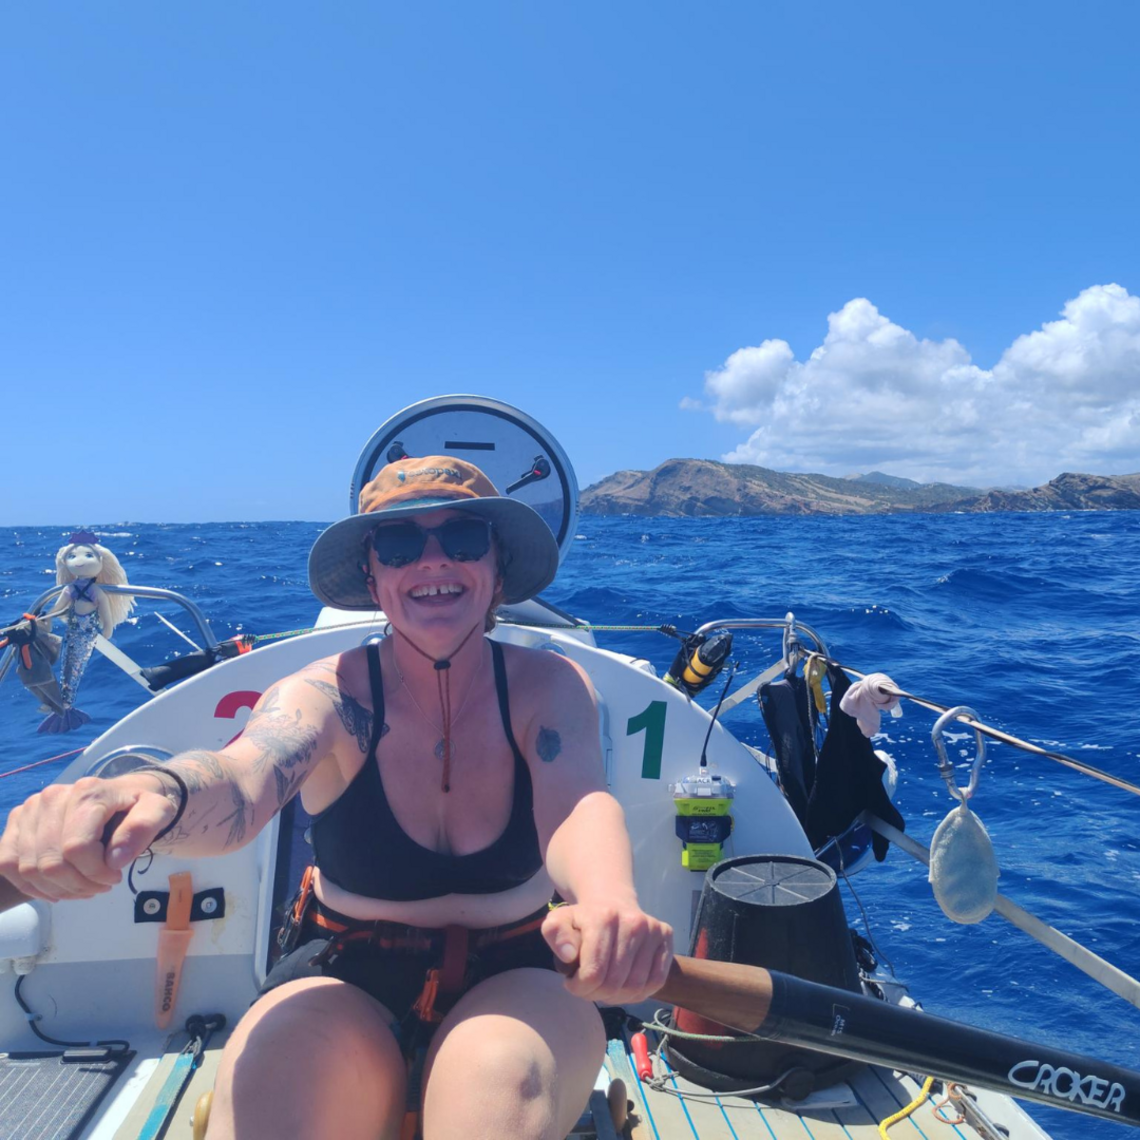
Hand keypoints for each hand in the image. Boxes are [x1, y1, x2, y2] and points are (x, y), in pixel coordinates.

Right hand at [0, 775, 176, 901]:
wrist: (119, 796)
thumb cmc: (138, 806)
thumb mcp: (157, 811)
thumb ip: (143, 829)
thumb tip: (114, 859)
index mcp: (87, 792)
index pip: (77, 848)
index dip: (95, 873)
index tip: (115, 877)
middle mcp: (52, 796)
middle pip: (51, 862)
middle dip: (79, 885)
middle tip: (101, 887)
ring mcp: (30, 809)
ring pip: (29, 868)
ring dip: (58, 889)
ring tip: (83, 887)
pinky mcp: (16, 823)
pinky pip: (9, 864)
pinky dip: (31, 885)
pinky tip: (57, 888)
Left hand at [542, 896, 672, 1004]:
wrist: (612, 902)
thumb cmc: (582, 921)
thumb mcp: (558, 922)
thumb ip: (555, 935)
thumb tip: (569, 955)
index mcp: (603, 917)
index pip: (593, 972)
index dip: (579, 988)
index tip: (572, 983)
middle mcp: (633, 922)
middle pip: (615, 983)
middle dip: (596, 995)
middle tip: (588, 989)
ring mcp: (652, 929)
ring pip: (636, 987)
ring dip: (617, 998)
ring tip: (604, 988)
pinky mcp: (666, 937)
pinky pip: (656, 982)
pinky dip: (638, 994)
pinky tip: (623, 986)